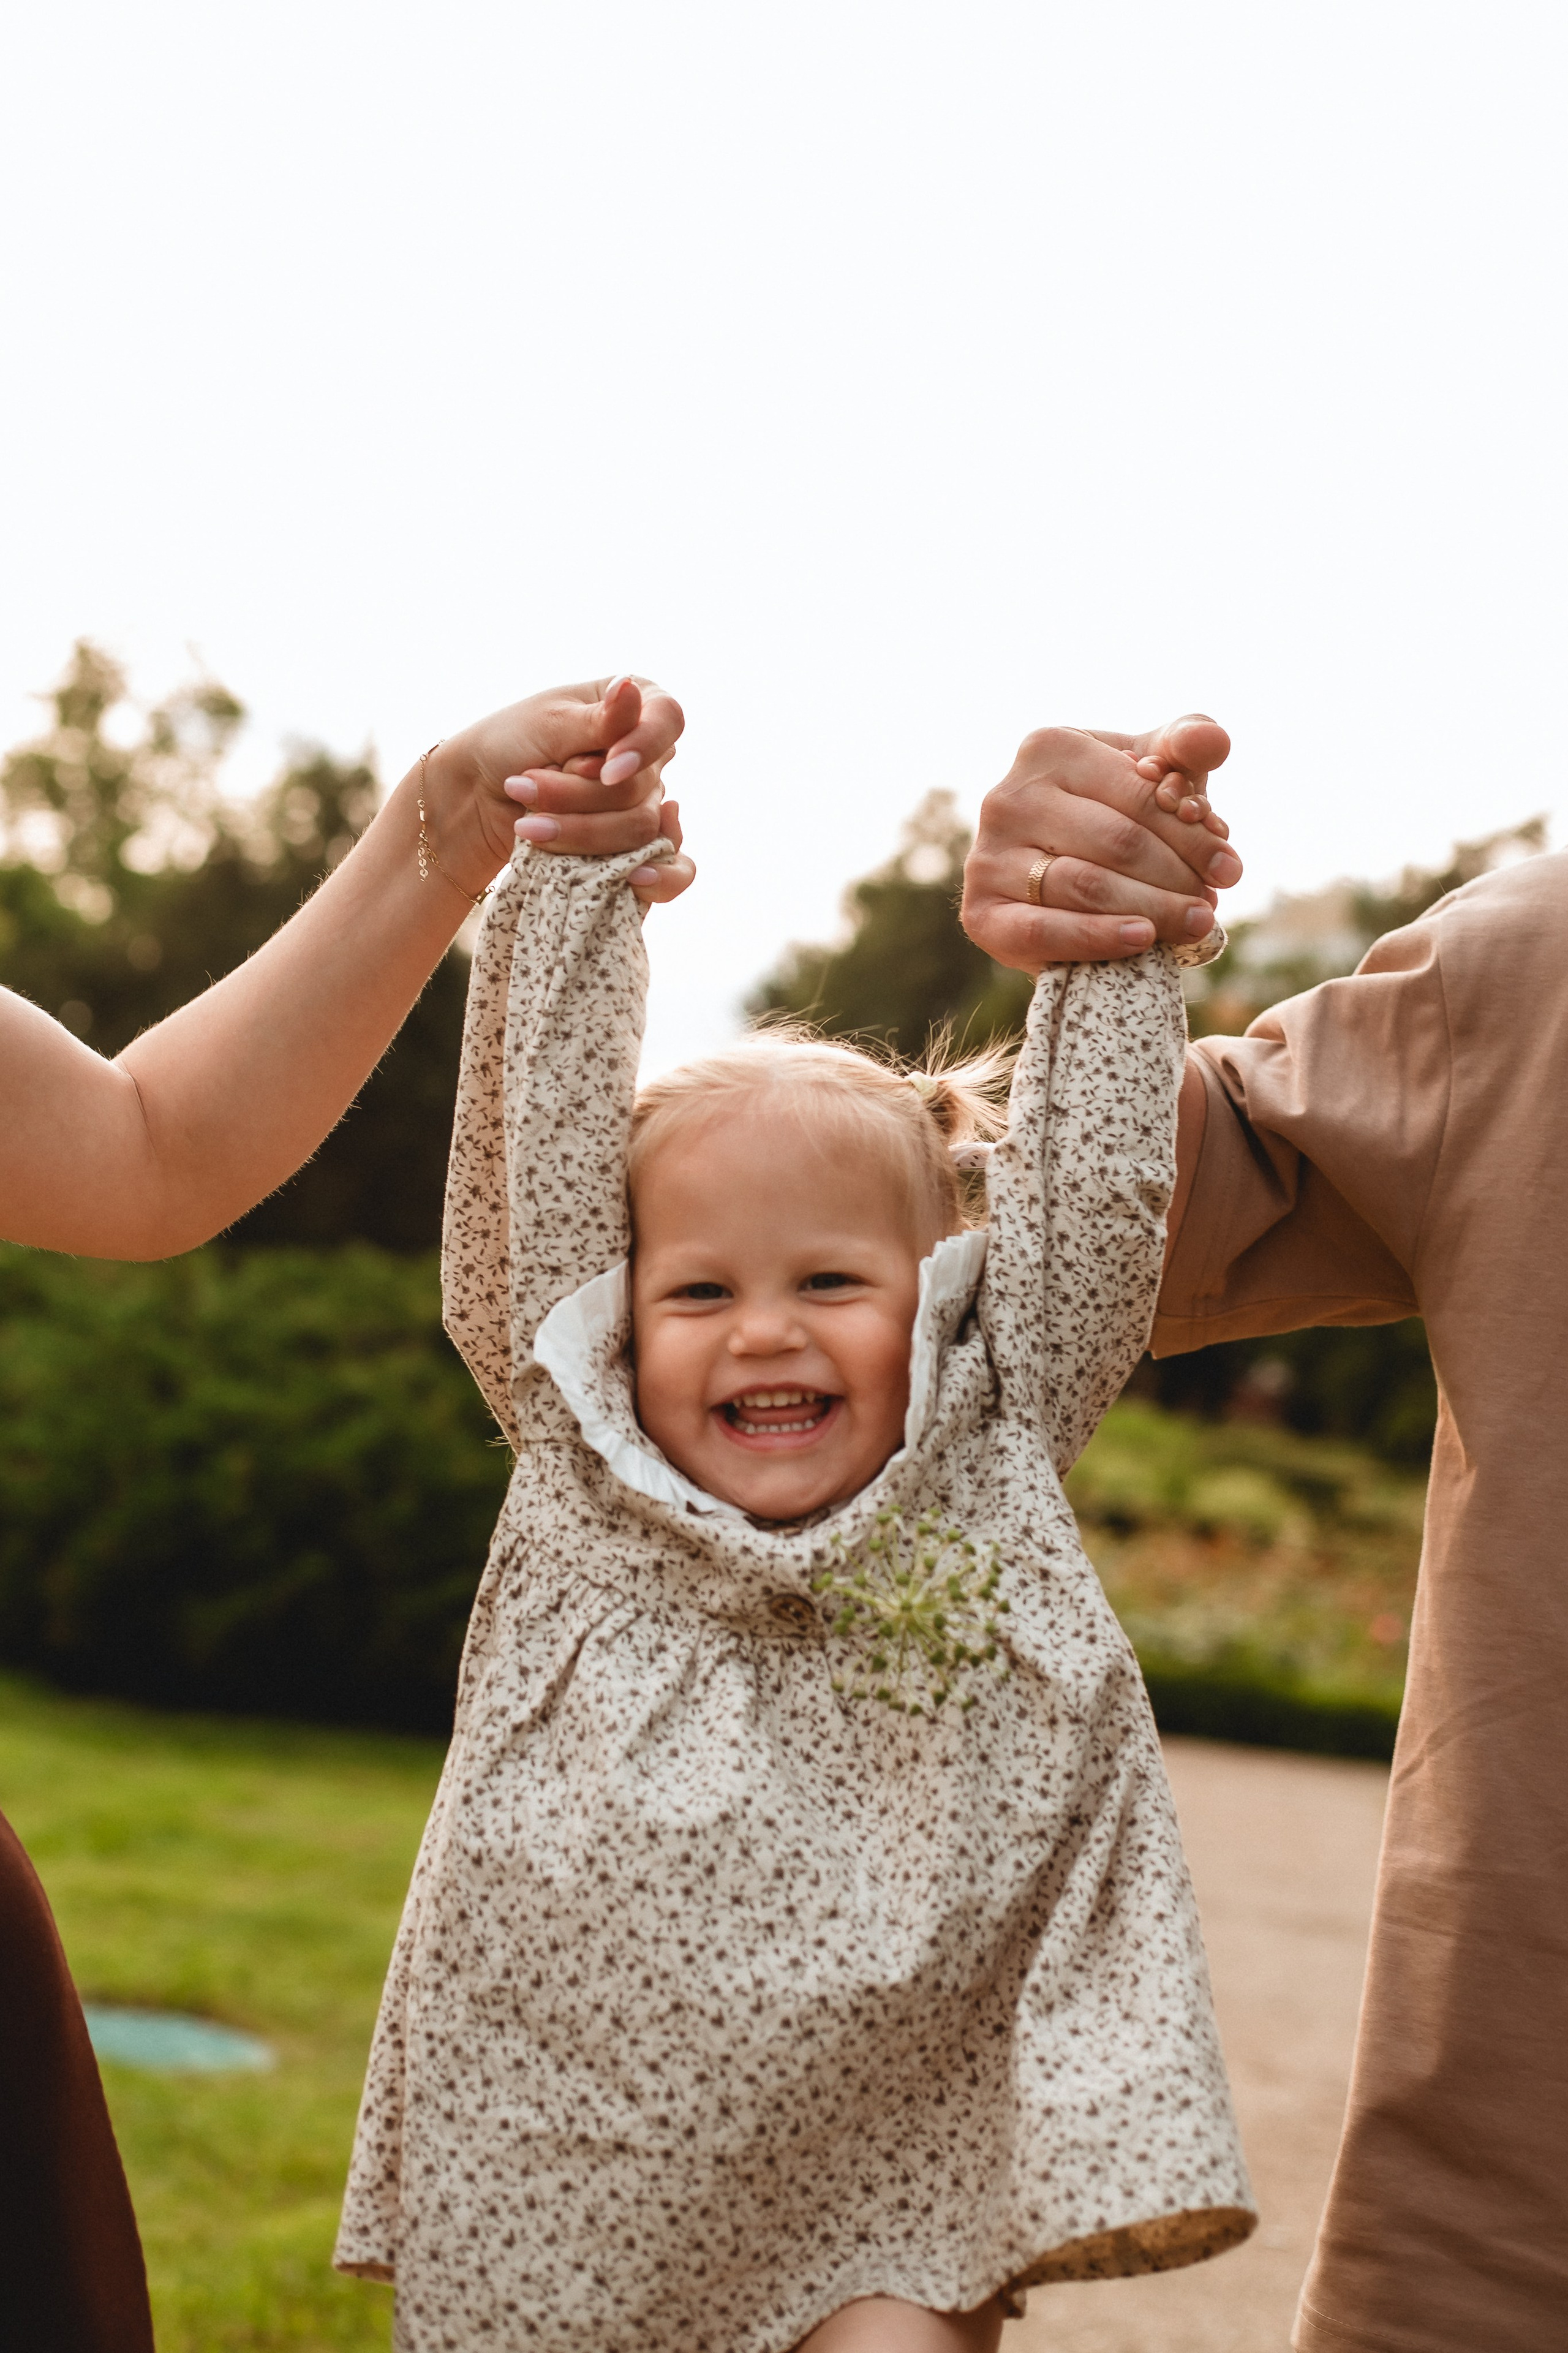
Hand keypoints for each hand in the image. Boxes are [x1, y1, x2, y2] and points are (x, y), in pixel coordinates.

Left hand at [429, 675, 693, 907]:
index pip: (668, 720)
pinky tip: (632, 880)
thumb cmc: (509, 742)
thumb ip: (599, 719)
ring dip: (577, 830)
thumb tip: (630, 687)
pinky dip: (651, 879)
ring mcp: (642, 802)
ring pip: (637, 829)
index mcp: (638, 706)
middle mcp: (649, 756)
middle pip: (641, 787)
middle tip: (523, 786)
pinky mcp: (631, 846)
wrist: (476, 795)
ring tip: (526, 825)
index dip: (644, 747)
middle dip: (578, 795)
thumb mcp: (549, 722)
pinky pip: (666, 869)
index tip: (607, 769)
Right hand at [960, 715, 1242, 971]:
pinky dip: (1097, 938)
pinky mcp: (981, 913)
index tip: (1230, 867)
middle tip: (1212, 902)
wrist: (1059, 880)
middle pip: (1117, 842)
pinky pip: (1044, 931)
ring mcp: (987, 856)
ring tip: (1195, 923)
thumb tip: (1212, 741)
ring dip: (1152, 910)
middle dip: (1177, 877)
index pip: (1139, 795)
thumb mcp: (1151, 770)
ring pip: (1087, 886)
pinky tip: (1142, 940)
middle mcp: (1007, 796)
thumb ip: (1186, 745)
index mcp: (1048, 747)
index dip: (1193, 835)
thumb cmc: (1115, 813)